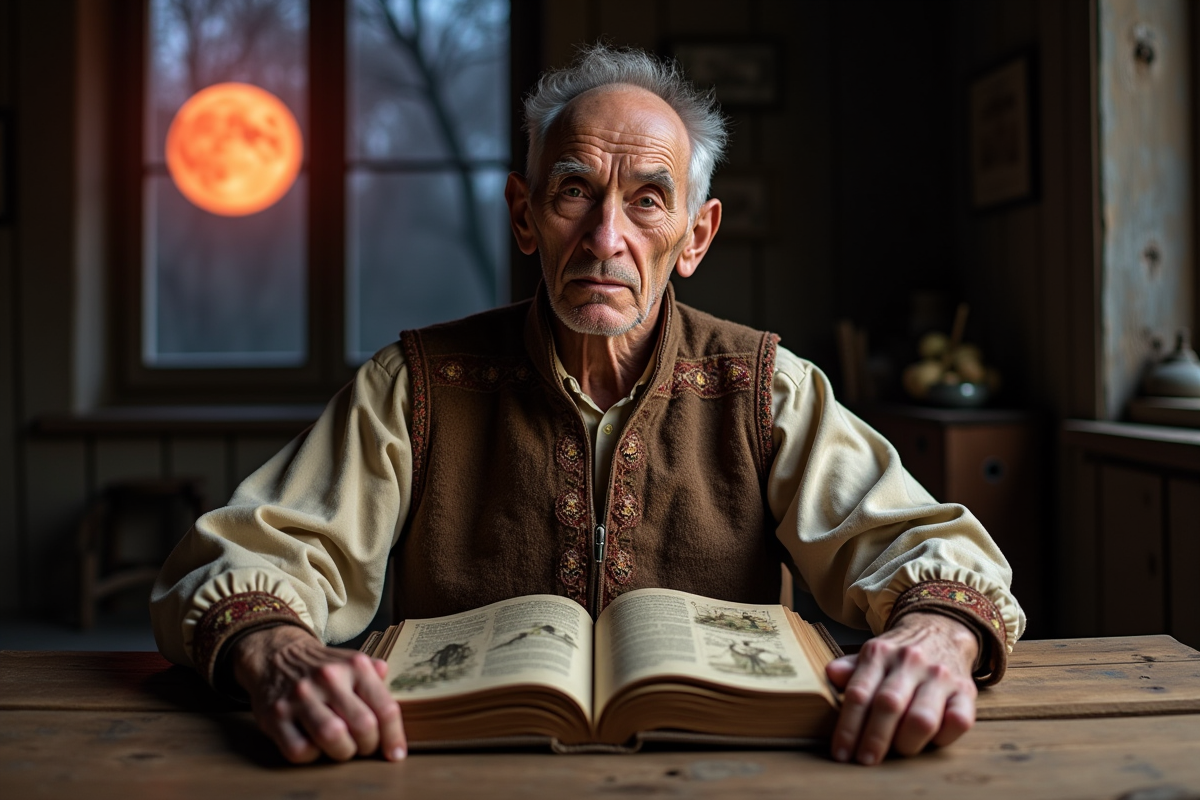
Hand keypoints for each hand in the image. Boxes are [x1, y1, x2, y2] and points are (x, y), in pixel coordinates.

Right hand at [230, 625, 406, 762]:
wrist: (275, 655)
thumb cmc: (322, 666)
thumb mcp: (353, 661)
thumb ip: (377, 677)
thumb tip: (396, 693)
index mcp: (354, 666)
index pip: (385, 708)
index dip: (394, 737)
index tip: (395, 754)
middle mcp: (328, 678)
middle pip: (363, 726)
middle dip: (369, 746)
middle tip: (364, 746)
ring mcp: (299, 697)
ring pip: (333, 737)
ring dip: (342, 752)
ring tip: (342, 747)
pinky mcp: (275, 716)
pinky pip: (300, 750)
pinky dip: (312, 755)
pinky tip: (314, 744)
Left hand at [825, 612, 977, 764]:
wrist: (942, 629)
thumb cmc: (899, 653)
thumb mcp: (872, 654)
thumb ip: (851, 668)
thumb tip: (831, 674)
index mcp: (880, 653)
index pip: (859, 693)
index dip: (848, 727)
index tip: (841, 752)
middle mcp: (910, 662)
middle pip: (888, 705)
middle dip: (874, 739)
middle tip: (865, 760)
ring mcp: (940, 677)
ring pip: (922, 718)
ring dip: (906, 742)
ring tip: (897, 750)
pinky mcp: (966, 691)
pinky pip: (958, 722)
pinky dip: (943, 738)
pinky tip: (930, 741)